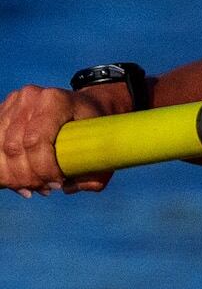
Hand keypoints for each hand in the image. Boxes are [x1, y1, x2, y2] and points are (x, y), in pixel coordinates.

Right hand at [0, 85, 117, 195]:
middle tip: (43, 190)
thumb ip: (94, 173)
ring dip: (12, 176)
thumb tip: (68, 188)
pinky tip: (18, 182)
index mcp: (55, 100)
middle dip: (27, 177)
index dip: (42, 169)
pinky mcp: (3, 112)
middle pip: (13, 147)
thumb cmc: (95, 128)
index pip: (35, 140)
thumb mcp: (104, 146)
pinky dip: (3, 169)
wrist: (85, 105)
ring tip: (32, 188)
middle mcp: (30, 98)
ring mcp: (13, 103)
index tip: (57, 185)